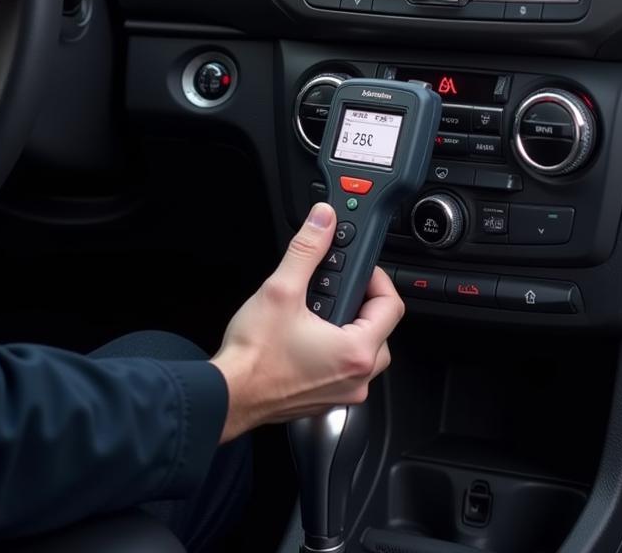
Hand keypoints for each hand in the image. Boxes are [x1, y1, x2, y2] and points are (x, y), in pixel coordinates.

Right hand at [209, 203, 403, 442]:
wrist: (230, 394)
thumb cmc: (254, 355)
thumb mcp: (281, 289)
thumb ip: (307, 249)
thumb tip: (322, 221)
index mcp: (356, 352)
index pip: (391, 305)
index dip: (376, 278)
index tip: (357, 268)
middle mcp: (357, 378)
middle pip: (382, 330)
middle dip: (363, 304)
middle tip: (337, 288)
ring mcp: (343, 394)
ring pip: (366, 353)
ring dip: (351, 329)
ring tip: (320, 311)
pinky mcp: (326, 400)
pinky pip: (346, 371)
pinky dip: (335, 352)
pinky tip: (308, 338)